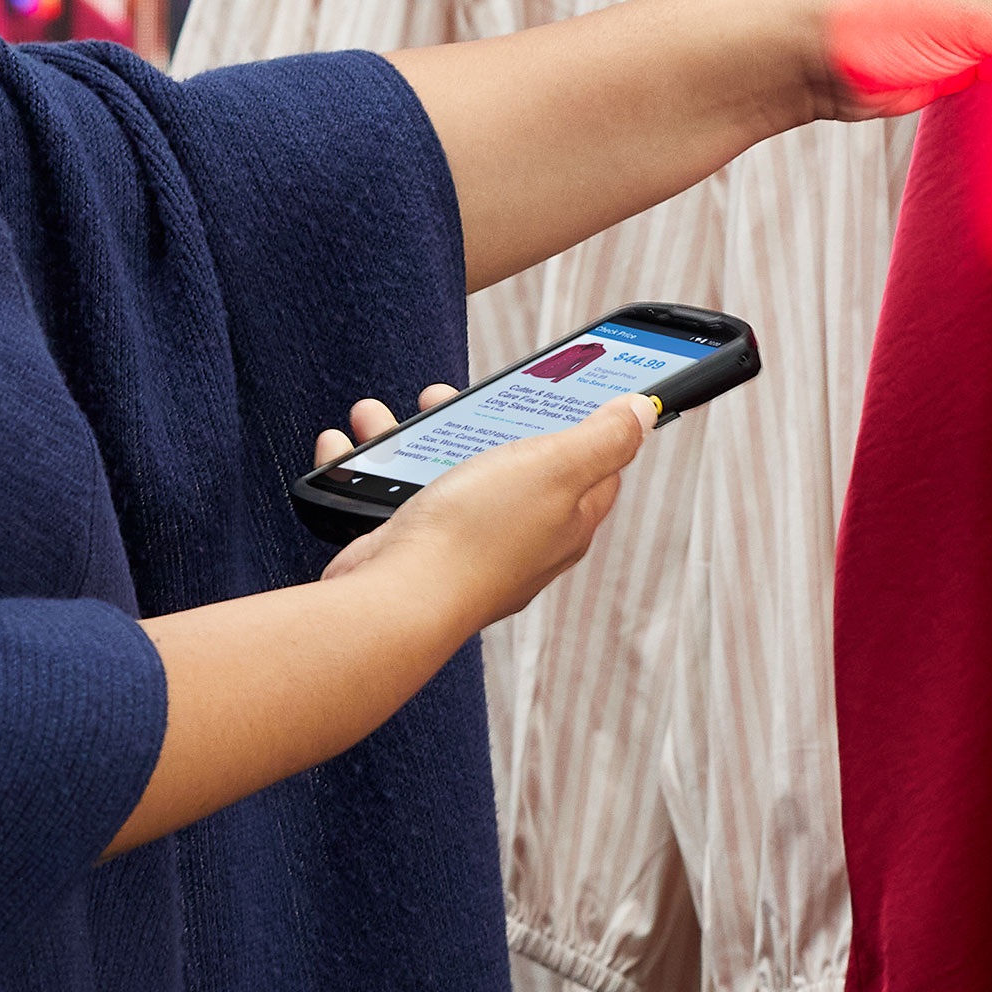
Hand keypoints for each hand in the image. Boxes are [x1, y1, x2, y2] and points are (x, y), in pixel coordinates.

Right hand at [309, 389, 648, 624]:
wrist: (397, 601)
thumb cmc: (478, 535)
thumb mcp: (556, 468)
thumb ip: (602, 439)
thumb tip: (642, 413)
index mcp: (568, 519)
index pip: (594, 465)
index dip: (583, 422)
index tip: (560, 389)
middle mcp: (523, 537)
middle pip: (513, 462)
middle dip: (481, 421)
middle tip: (455, 395)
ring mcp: (468, 546)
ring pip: (447, 475)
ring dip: (415, 438)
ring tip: (384, 416)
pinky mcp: (419, 552)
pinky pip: (398, 499)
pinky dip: (375, 469)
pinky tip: (349, 448)